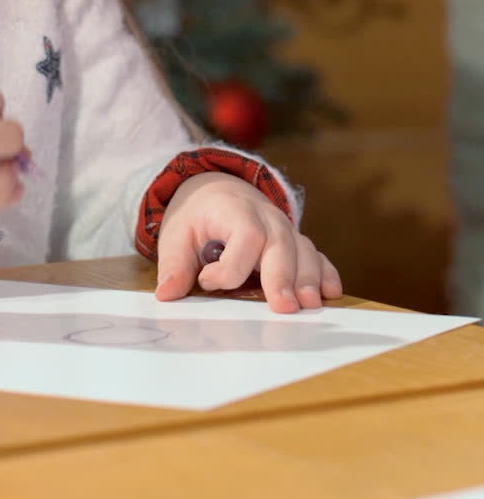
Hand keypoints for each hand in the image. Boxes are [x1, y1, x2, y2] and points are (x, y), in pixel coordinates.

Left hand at [154, 172, 341, 311]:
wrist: (216, 191)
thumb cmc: (196, 217)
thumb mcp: (176, 234)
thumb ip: (174, 264)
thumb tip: (167, 295)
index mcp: (235, 210)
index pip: (245, 236)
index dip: (230, 265)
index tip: (207, 281)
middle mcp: (266, 217)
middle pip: (281, 244)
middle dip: (283, 276)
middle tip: (284, 307)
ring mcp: (285, 229)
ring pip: (303, 250)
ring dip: (309, 278)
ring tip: (310, 305)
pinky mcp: (295, 243)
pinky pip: (315, 255)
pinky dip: (326, 272)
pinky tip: (331, 293)